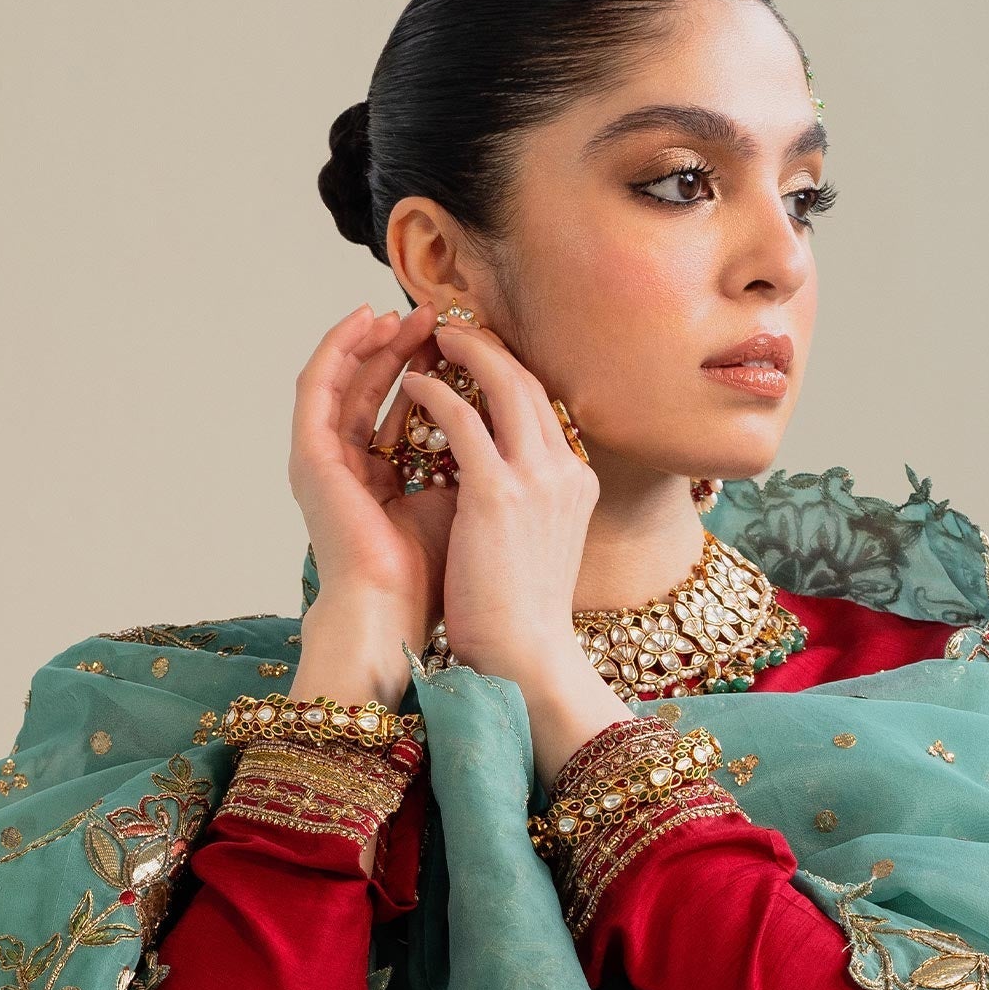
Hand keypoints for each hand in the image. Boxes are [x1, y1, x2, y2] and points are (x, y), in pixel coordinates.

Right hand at [287, 300, 455, 702]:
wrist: (393, 613)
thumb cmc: (434, 577)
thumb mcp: (465, 502)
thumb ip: (475, 460)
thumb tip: (514, 421)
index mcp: (382, 484)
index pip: (406, 414)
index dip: (435, 376)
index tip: (467, 348)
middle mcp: (350, 469)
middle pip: (377, 390)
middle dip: (409, 349)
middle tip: (441, 317)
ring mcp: (324, 462)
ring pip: (346, 380)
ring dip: (376, 340)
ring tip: (409, 311)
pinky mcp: (309, 457)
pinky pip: (319, 386)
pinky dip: (340, 349)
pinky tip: (367, 321)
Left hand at [401, 324, 630, 786]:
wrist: (527, 662)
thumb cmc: (520, 619)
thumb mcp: (536, 546)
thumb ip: (526, 505)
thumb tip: (496, 489)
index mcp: (575, 484)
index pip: (544, 406)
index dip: (507, 372)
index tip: (476, 356)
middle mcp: (564, 471)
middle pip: (530, 380)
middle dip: (489, 345)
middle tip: (450, 327)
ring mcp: (536, 479)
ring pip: (502, 383)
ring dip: (463, 352)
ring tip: (426, 339)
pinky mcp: (498, 493)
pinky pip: (464, 418)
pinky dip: (438, 392)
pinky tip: (413, 385)